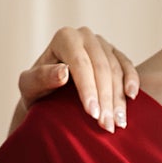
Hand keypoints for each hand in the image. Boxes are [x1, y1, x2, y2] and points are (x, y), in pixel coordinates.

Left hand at [18, 28, 138, 132]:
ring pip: (116, 69)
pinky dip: (132, 81)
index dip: (88, 89)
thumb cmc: (37, 92)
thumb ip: (41, 78)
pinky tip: (131, 97)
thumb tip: (63, 72)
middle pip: (101, 66)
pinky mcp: (115, 54)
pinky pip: (127, 65)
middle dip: (105, 99)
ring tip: (118, 124)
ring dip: (118, 99)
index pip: (80, 62)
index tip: (92, 114)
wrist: (49, 96)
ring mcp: (102, 44)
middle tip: (106, 126)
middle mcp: (84, 36)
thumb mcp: (29, 87)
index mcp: (64, 38)